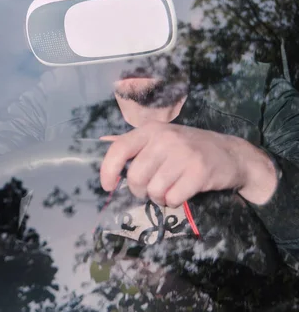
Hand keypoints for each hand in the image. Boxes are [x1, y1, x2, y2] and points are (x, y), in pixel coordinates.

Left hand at [100, 122, 276, 206]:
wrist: (231, 154)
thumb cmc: (188, 148)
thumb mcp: (160, 138)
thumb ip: (133, 143)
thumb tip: (101, 142)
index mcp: (151, 130)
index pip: (119, 149)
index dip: (108, 170)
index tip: (107, 186)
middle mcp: (165, 139)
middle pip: (135, 177)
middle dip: (140, 190)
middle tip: (151, 189)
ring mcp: (183, 154)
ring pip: (153, 190)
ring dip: (158, 198)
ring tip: (168, 189)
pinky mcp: (199, 172)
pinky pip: (172, 198)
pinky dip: (173, 201)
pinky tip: (181, 192)